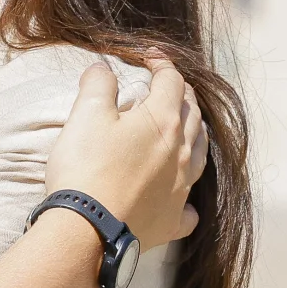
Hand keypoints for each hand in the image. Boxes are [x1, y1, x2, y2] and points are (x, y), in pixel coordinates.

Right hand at [43, 60, 207, 249]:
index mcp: (163, 121)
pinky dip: (187, 196)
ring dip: (195, 134)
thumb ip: (98, 85)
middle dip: (182, 94)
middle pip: (192, 114)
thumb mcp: (85, 115)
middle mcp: (181, 152)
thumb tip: (103, 68)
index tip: (149, 58)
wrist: (86, 229)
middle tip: (169, 87)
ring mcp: (181, 188)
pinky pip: (189, 208)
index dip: (161, 64)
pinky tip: (181, 196)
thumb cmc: (86, 168)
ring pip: (200, 154)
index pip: (171, 81)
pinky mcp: (172, 220)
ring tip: (188, 128)